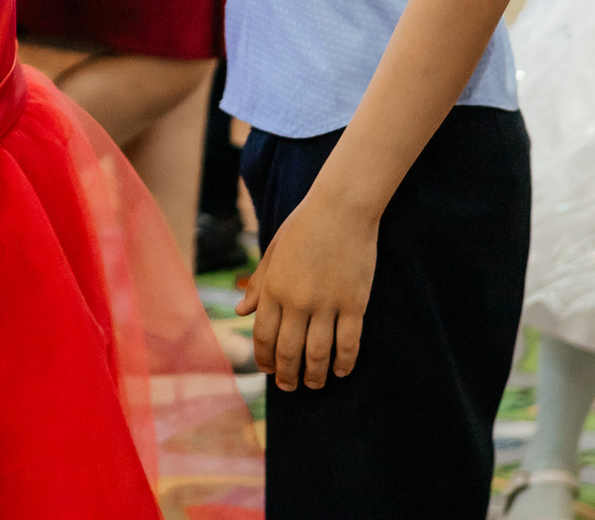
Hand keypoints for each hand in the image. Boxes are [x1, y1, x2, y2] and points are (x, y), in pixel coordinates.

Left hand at [238, 191, 377, 390]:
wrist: (341, 207)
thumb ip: (258, 285)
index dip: (264, 358)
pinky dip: (344, 362)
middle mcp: (297, 301)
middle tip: (289, 386)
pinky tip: (341, 371)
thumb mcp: (273, 252)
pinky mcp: (354, 303)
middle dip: (287, 375)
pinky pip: (348, 343)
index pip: (263, 336)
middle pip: (289, 351)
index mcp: (273, 288)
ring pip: (318, 354)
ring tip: (315, 384)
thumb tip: (240, 312)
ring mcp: (327, 304)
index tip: (267, 371)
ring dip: (315, 375)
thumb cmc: (304, 226)